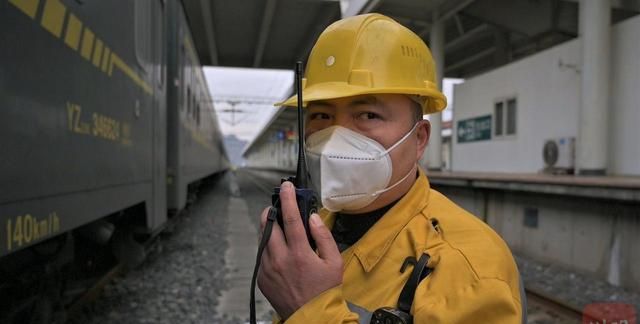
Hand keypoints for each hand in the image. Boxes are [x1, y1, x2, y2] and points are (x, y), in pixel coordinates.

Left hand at [257, 181, 342, 319]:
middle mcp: (280, 260)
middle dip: (272, 211)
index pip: (290, 218)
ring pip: (262, 239)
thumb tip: (312, 218)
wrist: (311, 317)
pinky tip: (280, 250)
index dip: (287, 199)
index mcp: (299, 254)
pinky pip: (261, 255)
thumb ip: (323, 236)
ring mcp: (268, 269)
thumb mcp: (334, 262)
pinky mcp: (262, 278)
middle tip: (279, 208)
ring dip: (269, 229)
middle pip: (267, 225)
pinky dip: (268, 247)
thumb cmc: (325, 291)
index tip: (286, 187)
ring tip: (280, 229)